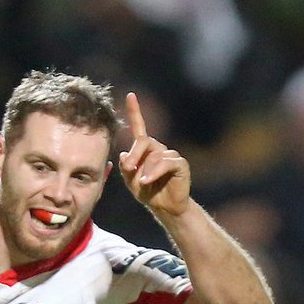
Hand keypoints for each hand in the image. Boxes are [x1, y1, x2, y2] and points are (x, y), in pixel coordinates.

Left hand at [118, 93, 191, 218]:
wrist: (165, 207)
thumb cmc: (148, 193)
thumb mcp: (131, 181)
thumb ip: (126, 168)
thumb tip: (124, 155)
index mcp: (146, 150)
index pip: (140, 127)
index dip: (135, 111)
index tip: (130, 95)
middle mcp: (159, 149)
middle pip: (144, 142)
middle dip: (134, 154)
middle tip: (128, 168)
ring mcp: (171, 156)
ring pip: (154, 156)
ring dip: (145, 170)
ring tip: (143, 182)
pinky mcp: (180, 165)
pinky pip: (166, 163)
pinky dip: (155, 172)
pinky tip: (148, 181)